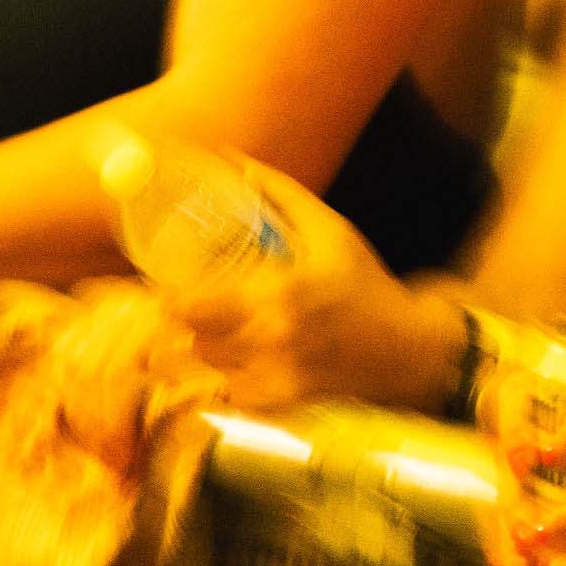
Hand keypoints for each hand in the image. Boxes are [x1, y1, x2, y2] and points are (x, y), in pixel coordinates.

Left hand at [169, 167, 464, 414]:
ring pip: (204, 369)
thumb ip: (281, 193)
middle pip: (189, 341)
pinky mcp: (279, 404)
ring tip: (196, 334)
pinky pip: (227, 396)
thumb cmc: (365, 283)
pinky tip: (230, 363)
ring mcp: (273, 376)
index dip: (166, 298)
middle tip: (172, 310)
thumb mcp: (330, 230)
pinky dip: (221, 380)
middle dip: (175, 327)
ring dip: (195, 352)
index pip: (192, 305)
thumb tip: (236, 160)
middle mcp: (271, 338)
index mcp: (278, 291)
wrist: (406, 349)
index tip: (160, 284)